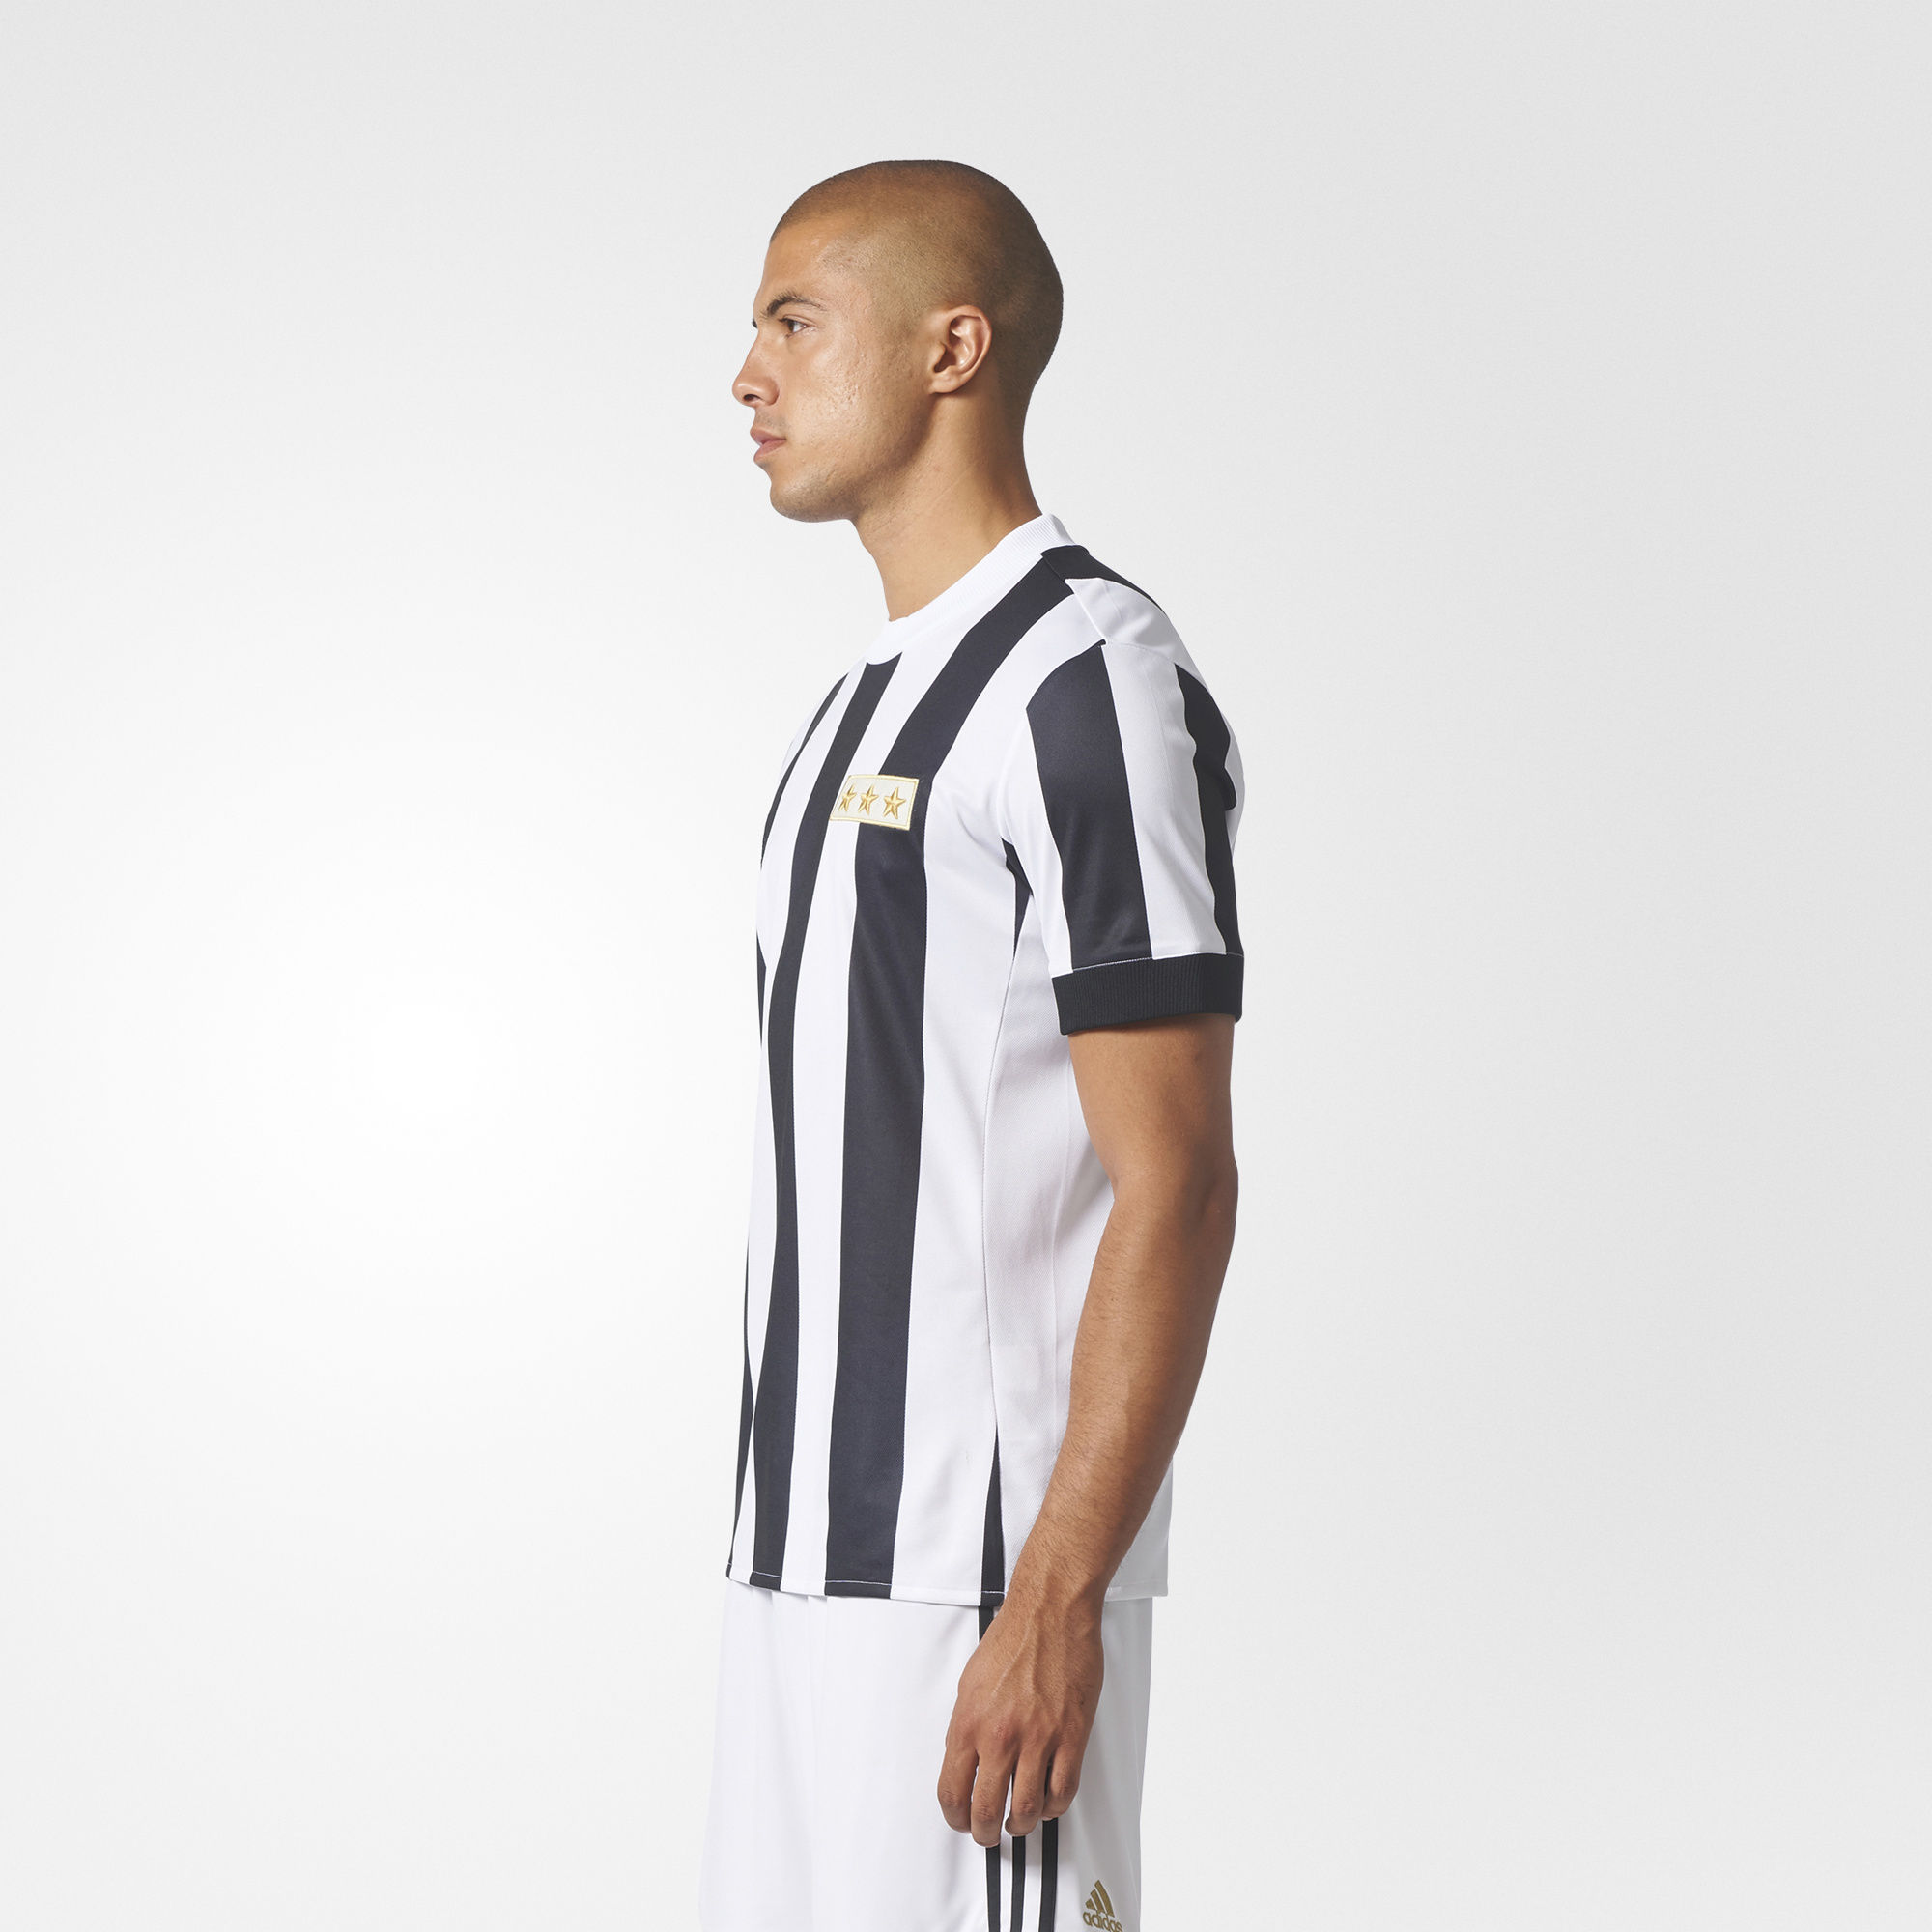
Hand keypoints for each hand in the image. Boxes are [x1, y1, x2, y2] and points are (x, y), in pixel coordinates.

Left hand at [936, 1585, 1103, 1845]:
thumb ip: (966, 1726)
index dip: (955, 1818)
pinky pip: (1062, 1791)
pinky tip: (1047, 1801)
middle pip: (986, 1810)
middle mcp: (1001, 1735)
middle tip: (988, 1834)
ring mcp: (1038, 1738)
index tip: (961, 1822)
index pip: (952, 1792)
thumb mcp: (969, 1683)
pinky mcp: (1071, 1736)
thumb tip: (965, 1761)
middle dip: (985, 1833)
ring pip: (1026, 1809)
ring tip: (1019, 1821)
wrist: (1051, 1611)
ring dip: (1020, 1824)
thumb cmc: (1013, 1639)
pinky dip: (1053, 1807)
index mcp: (969, 1722)